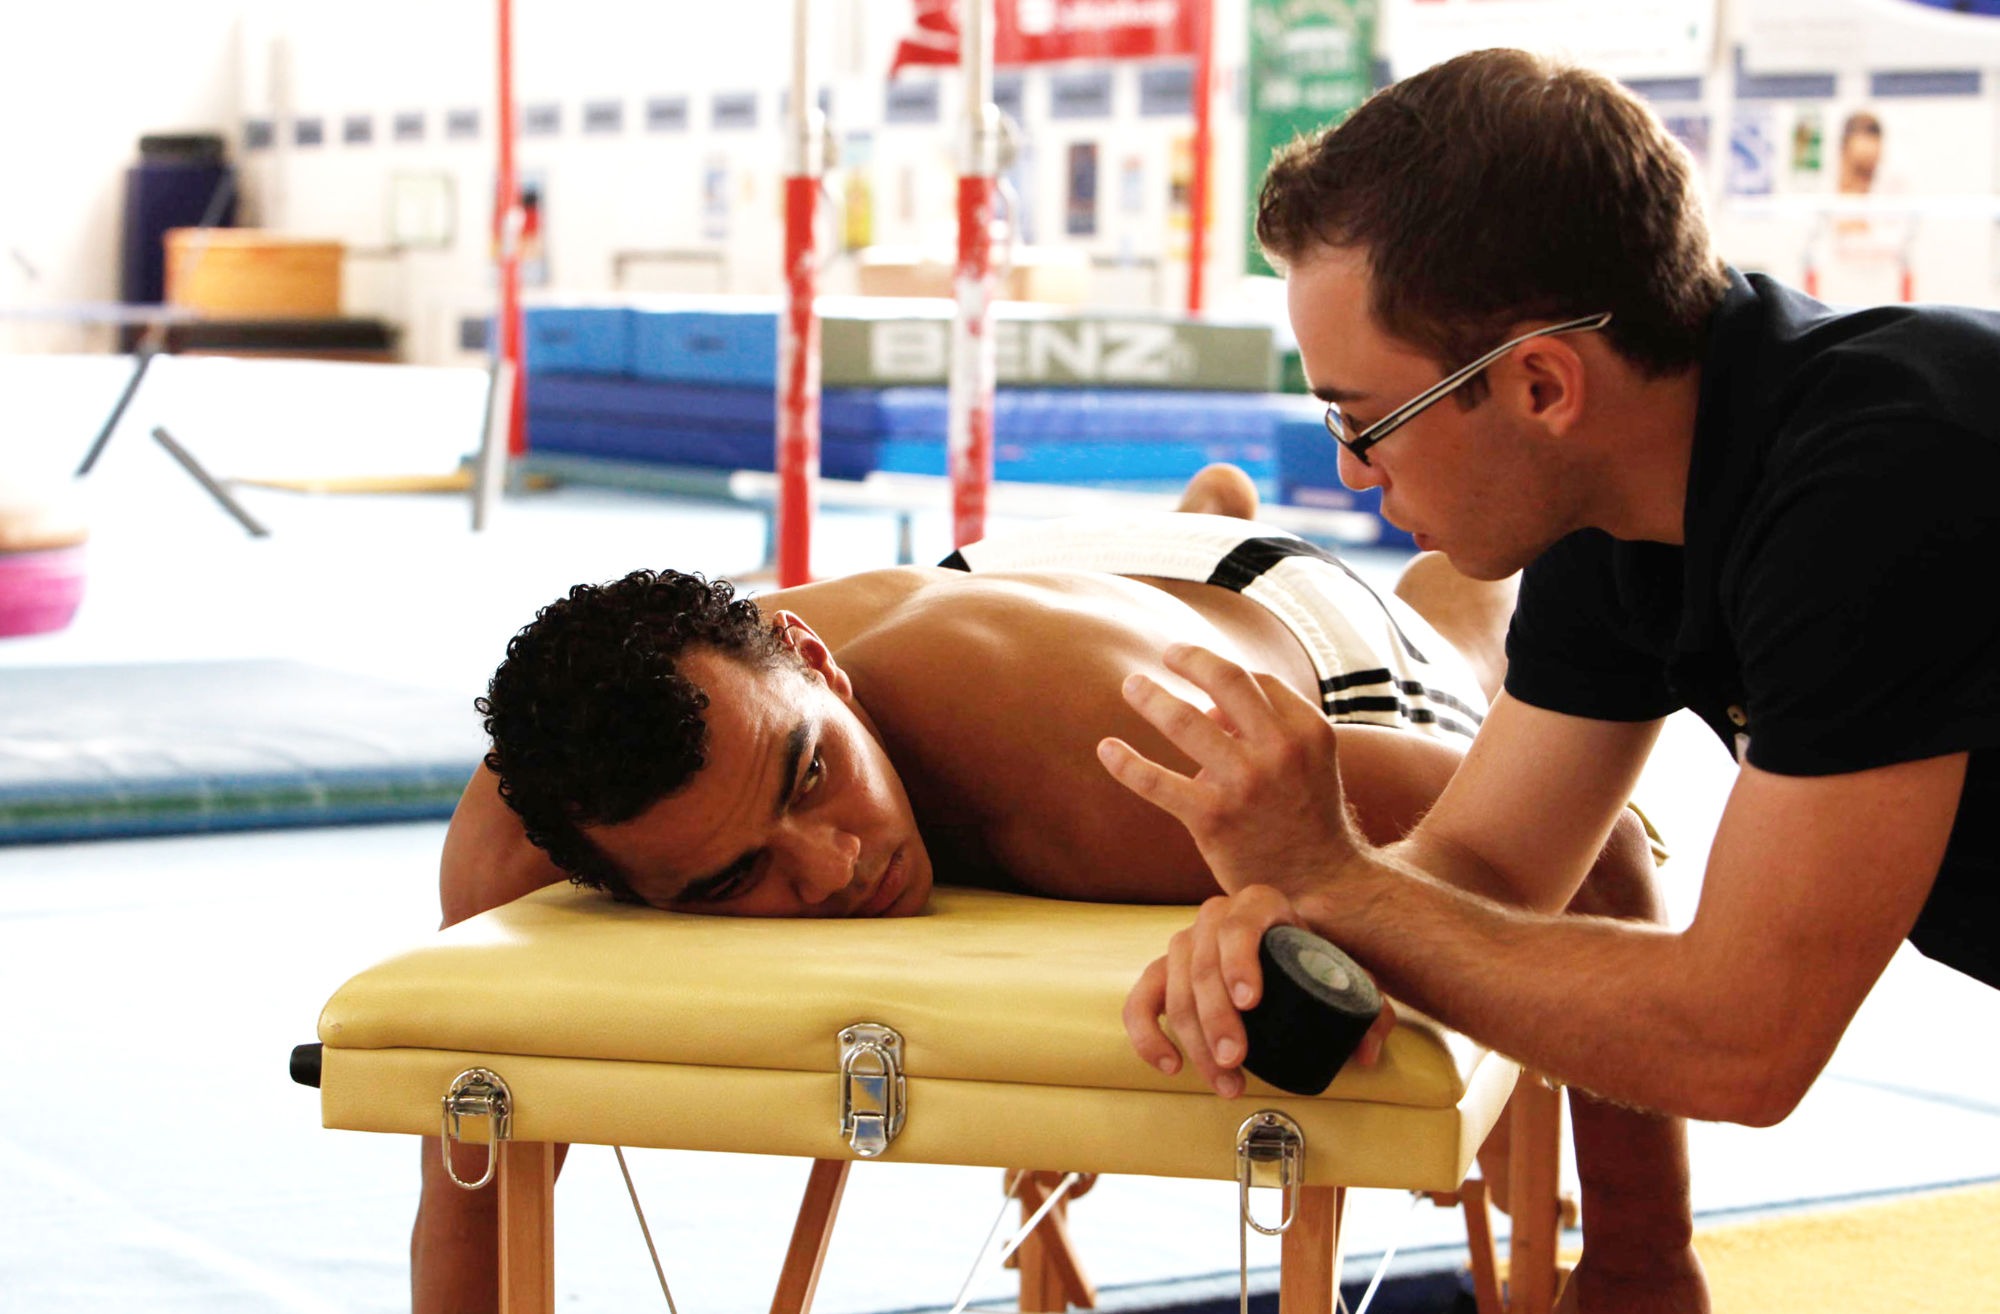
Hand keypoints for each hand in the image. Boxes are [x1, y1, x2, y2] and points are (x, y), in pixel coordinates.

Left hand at [1097, 642, 1364, 897]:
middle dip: (1189, 658)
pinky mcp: (1211, 818)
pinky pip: (1157, 781)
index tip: (1204, 678)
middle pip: (1224, 679)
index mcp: (1307, 730)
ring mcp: (1244, 782)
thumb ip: (1270, 723)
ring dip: (1150, 696)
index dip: (1225, 675)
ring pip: (1183, 721)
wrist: (1319, 883)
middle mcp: (1279, 749)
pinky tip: (1106, 748)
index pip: (1256, 680)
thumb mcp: (1308, 760)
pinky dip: (1126, 762)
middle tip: (1166, 654)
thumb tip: (1209, 707)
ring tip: (1132, 685)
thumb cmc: (1306, 814)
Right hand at [1121, 884, 1396, 1097]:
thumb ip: (1370, 1011)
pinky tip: (1170, 1064)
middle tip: (1236, 1060)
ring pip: (1172, 987)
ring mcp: (1186, 943)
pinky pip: (1141, 1000)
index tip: (1251, 1003)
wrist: (1294, 951)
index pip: (1240, 925)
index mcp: (1259, 904)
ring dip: (1192, 1040)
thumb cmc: (1319, 961)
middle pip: (1201, 963)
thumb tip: (1366, 1052)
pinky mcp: (1165, 973)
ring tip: (1224, 1080)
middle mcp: (1215, 916)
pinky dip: (1147, 1034)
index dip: (1239, 962)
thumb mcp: (1351, 977)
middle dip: (1215, 1018)